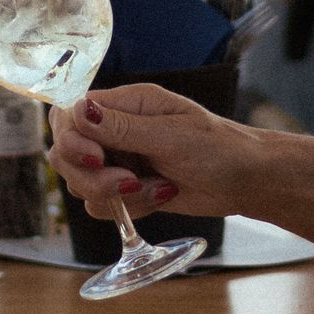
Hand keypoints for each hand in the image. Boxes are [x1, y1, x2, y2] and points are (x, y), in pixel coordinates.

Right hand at [48, 84, 253, 221]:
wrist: (247, 181)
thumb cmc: (219, 147)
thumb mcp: (171, 135)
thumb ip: (122, 127)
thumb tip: (78, 109)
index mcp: (125, 104)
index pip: (68, 114)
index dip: (71, 139)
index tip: (97, 158)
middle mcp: (114, 131)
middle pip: (65, 154)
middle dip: (91, 176)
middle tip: (129, 182)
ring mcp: (118, 162)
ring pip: (80, 184)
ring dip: (114, 195)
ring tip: (155, 188)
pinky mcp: (126, 191)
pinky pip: (102, 206)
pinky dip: (128, 209)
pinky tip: (161, 196)